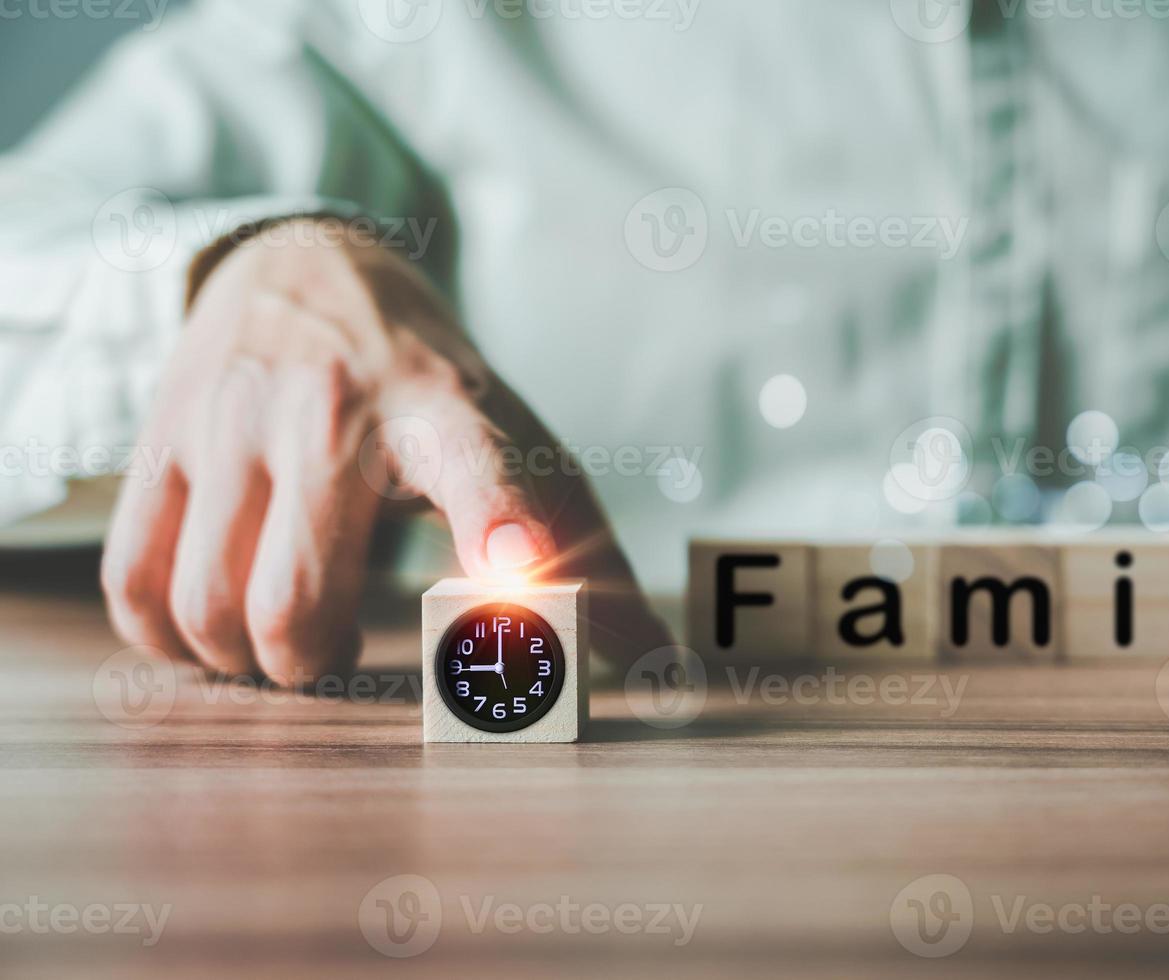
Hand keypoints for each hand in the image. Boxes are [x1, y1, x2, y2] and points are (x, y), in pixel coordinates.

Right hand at [101, 218, 668, 683]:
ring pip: (210, 608)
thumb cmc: (432, 386)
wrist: (302, 267)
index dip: (497, 524)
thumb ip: (586, 554)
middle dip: (312, 664)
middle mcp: (332, 410)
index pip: (478, 467)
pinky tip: (213, 626)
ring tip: (286, 637)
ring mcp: (233, 420)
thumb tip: (659, 667)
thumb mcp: (518, 443)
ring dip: (246, 662)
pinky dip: (171, 638)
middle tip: (338, 651)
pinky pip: (135, 585)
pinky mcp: (160, 439)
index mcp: (445, 411)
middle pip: (295, 600)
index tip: (517, 571)